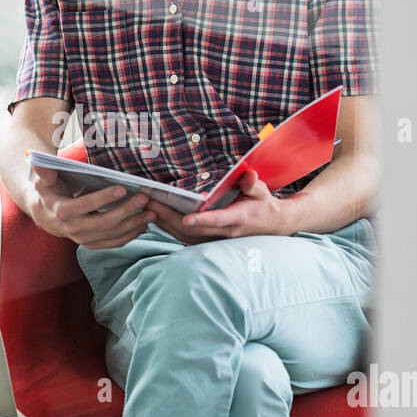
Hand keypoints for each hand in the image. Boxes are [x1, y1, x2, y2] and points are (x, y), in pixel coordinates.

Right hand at [25, 165, 155, 249]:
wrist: (46, 214)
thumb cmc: (49, 191)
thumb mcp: (43, 179)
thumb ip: (43, 170)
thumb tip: (37, 159)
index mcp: (62, 212)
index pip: (84, 206)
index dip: (103, 198)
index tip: (122, 188)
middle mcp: (73, 229)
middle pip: (103, 223)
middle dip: (126, 211)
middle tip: (144, 199)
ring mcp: (84, 239)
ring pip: (112, 235)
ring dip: (133, 224)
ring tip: (151, 212)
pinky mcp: (93, 244)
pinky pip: (114, 243)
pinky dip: (130, 235)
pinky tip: (144, 225)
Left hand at [146, 170, 289, 244]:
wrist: (270, 226)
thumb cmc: (262, 205)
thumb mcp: (261, 191)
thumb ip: (252, 183)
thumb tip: (249, 175)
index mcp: (237, 218)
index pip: (217, 220)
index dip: (202, 220)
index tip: (186, 218)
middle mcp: (223, 232)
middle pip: (192, 229)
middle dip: (170, 216)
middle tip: (151, 202)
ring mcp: (214, 239)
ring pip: (184, 236)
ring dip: (165, 223)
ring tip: (146, 207)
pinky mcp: (207, 241)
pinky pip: (184, 238)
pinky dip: (168, 228)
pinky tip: (155, 217)